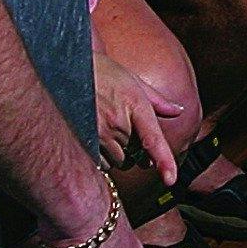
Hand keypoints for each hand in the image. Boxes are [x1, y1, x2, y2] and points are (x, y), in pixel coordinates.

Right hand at [91, 51, 180, 186]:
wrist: (68, 68)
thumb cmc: (101, 72)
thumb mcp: (131, 79)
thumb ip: (157, 100)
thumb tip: (178, 111)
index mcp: (135, 104)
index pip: (152, 138)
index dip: (164, 160)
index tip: (170, 179)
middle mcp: (118, 121)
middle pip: (136, 154)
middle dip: (136, 151)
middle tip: (126, 134)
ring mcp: (99, 132)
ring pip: (119, 161)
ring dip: (119, 156)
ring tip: (108, 133)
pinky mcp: (83, 140)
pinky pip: (101, 162)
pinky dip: (103, 158)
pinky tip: (97, 140)